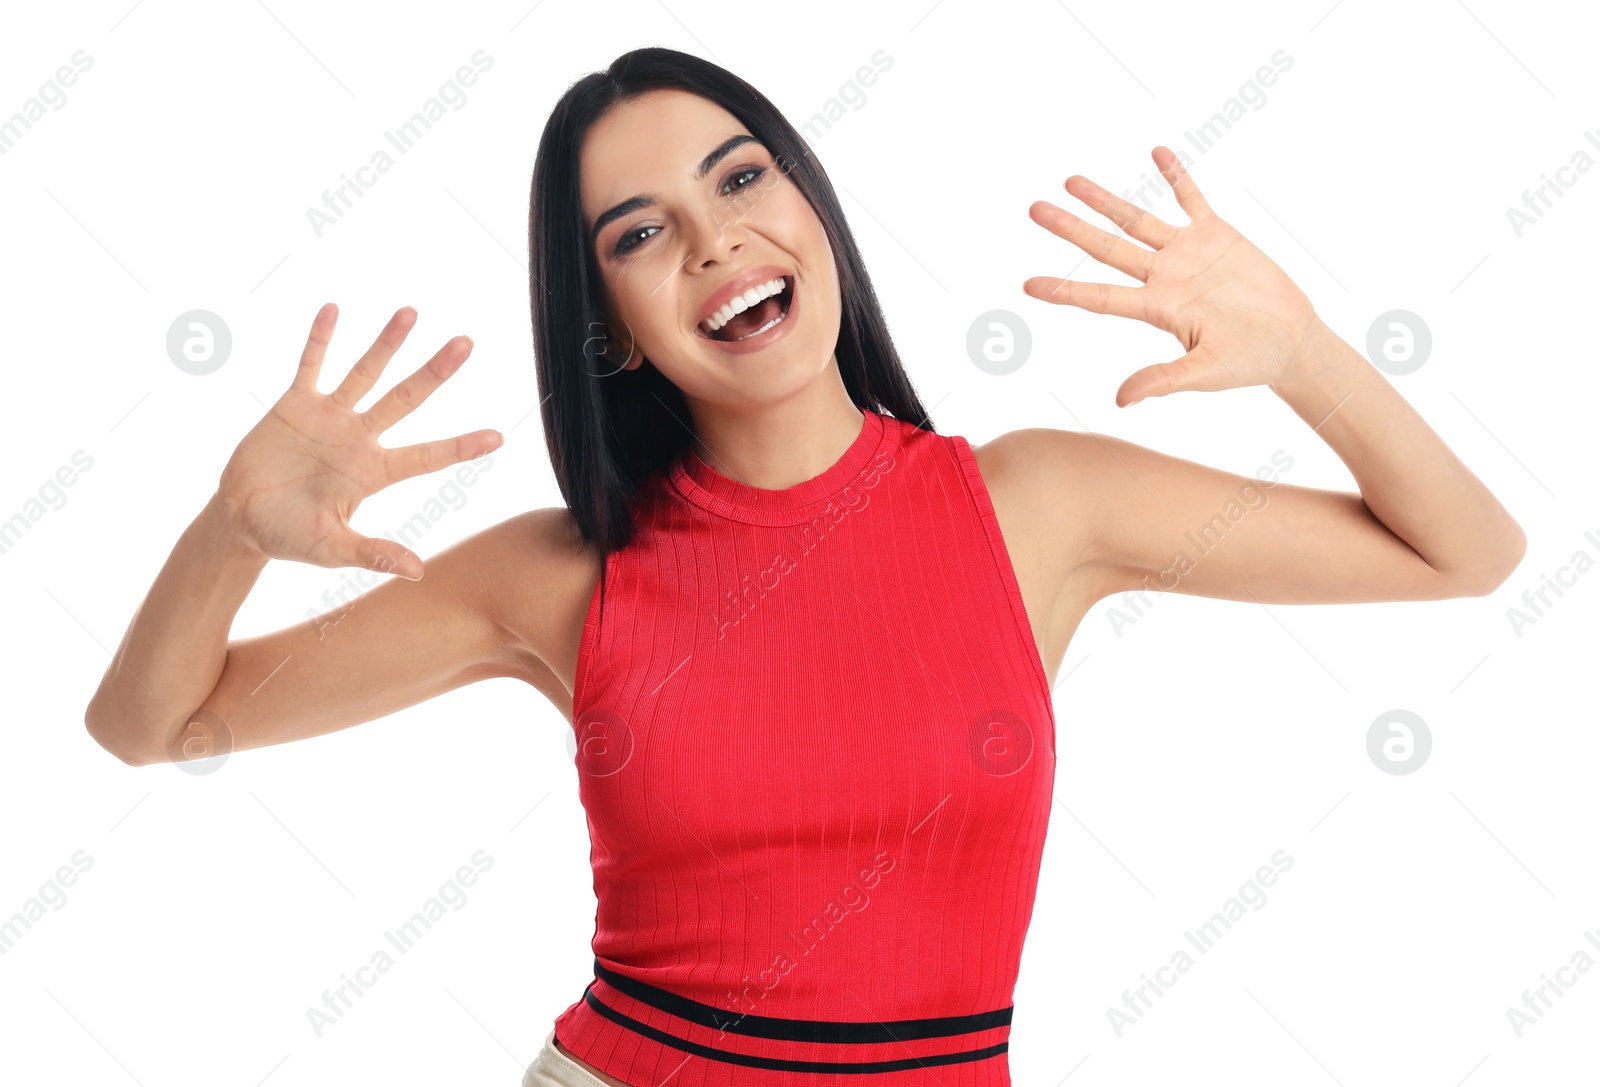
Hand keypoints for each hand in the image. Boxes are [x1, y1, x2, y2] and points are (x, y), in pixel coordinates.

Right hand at [214, 303, 501, 580]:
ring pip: (366, 372)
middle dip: (435, 372)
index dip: (460, 446)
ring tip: (411, 312)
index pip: (427, 455)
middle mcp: (360, 438)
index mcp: (374, 472)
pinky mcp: (294, 405)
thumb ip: (373, 553)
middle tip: (467, 343)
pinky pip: (310, 365)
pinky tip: (334, 309)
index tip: (499, 437)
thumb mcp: (333, 549)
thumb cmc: (291, 538)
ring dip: (387, 343)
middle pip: (407, 398)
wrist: (242, 521)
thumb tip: (417, 572)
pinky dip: (320, 339)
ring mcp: (329, 417)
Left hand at [1023, 146, 1320, 406]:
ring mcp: (1186, 252)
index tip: (1028, 285)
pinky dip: (1176, 176)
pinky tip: (1156, 151)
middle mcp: (1163, 277)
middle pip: (1106, 248)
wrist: (1289, 341)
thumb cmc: (1247, 363)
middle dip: (1070, 229)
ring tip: (1070, 181)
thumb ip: (1163, 381)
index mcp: (1156, 308)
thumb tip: (1121, 401)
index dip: (1065, 290)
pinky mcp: (1216, 234)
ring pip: (1136, 220)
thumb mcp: (1203, 374)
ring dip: (1105, 201)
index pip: (1100, 297)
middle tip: (1034, 209)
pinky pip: (1191, 198)